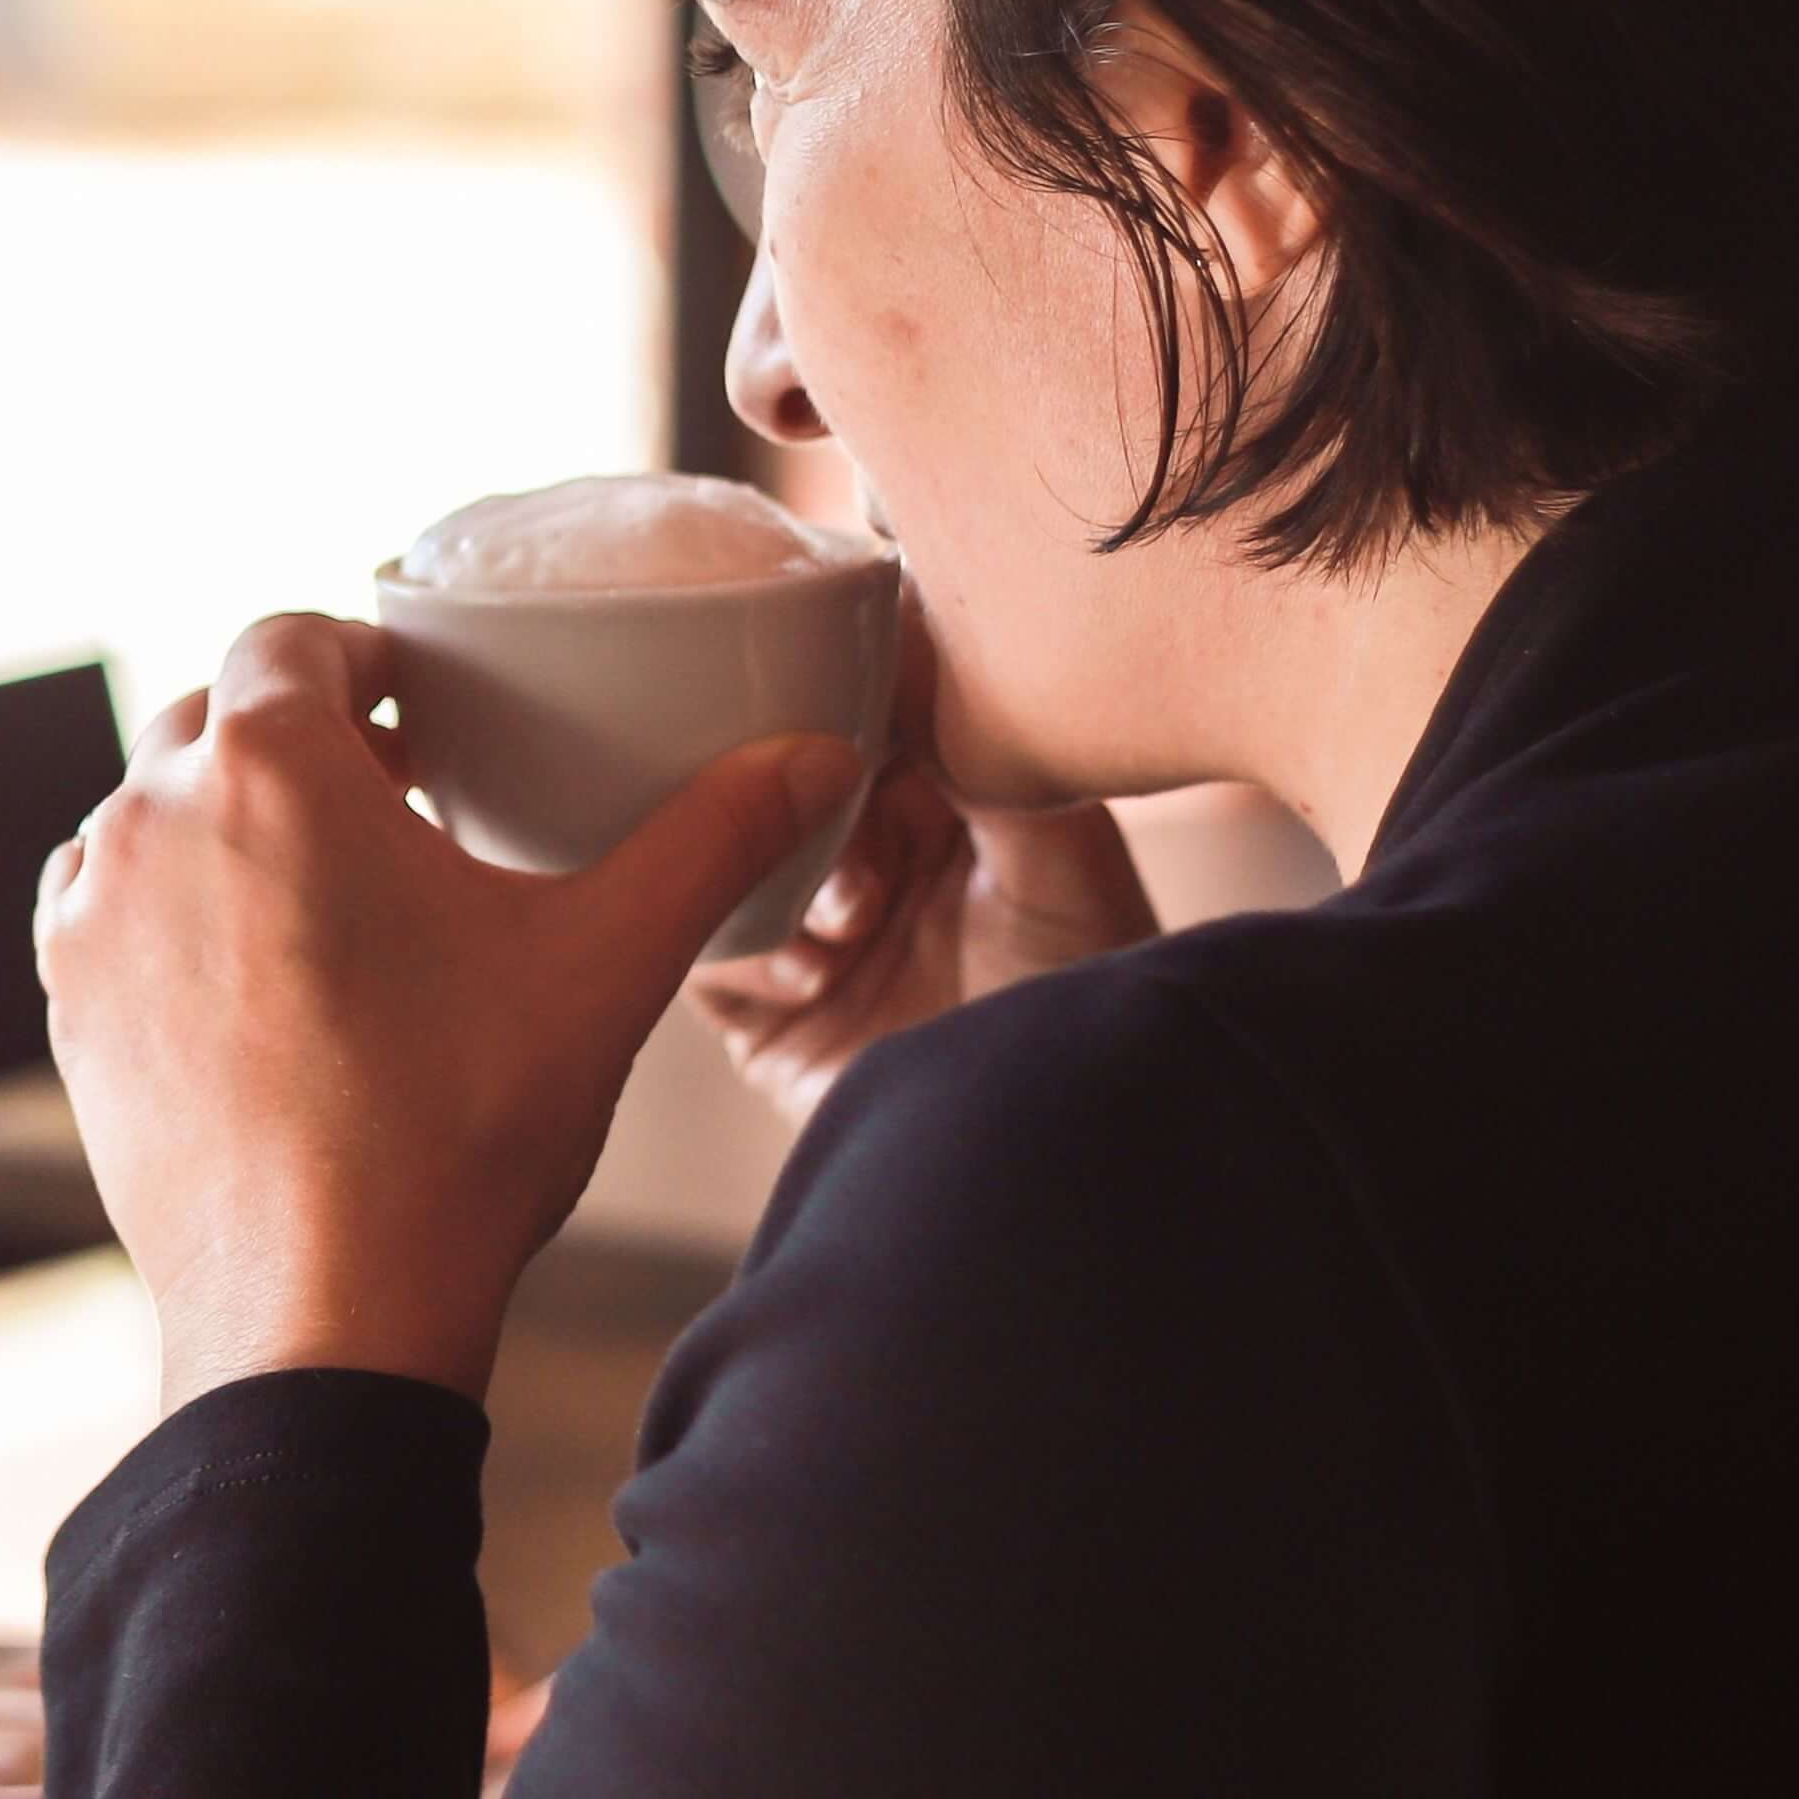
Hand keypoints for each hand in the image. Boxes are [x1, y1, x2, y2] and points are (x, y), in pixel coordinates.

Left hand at [38, 614, 856, 1405]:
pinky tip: (254, 973)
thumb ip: (710, 838)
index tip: (421, 710)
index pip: (288, 636)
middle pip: (214, 719)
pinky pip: (104, 914)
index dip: (361, 658)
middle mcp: (149, 822)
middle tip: (395, 798)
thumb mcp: (607, 965)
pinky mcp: (68, 1015)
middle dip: (299, 739)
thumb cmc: (456, 1134)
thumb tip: (814, 758)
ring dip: (224, 824)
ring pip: (149, 815)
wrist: (328, 1316)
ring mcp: (92, 922)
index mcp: (268, 768)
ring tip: (326, 889)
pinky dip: (169, 912)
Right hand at [680, 657, 1157, 1147]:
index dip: (836, 690)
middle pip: (778, 778)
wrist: (1060, 1155)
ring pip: (731, 857)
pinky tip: (818, 977)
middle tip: (835, 820)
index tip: (816, 674)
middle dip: (800, 794)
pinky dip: (749, 953)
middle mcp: (868, 856)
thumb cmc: (1094, 1006)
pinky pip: (704, 951)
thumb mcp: (1062, 859)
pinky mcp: (763, 1013)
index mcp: (942, 799)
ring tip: (849, 922)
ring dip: (781, 879)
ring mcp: (809, 932)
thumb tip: (910, 643)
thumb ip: (989, 752)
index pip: (859, 711)